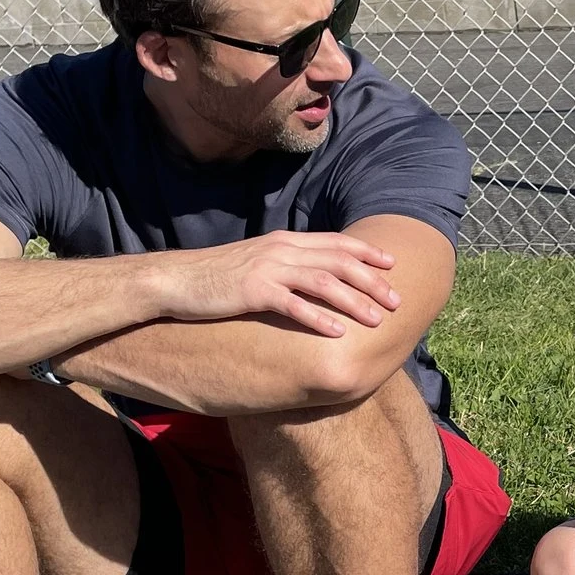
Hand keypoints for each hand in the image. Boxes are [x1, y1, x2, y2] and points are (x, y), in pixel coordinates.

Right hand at [164, 230, 400, 334]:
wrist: (178, 280)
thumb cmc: (218, 276)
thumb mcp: (258, 262)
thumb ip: (287, 264)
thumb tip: (313, 276)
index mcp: (284, 242)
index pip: (335, 242)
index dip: (366, 253)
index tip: (392, 265)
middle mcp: (281, 250)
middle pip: (338, 262)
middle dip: (372, 281)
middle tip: (396, 301)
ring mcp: (268, 269)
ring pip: (323, 282)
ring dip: (354, 301)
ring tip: (377, 320)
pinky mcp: (253, 291)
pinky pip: (293, 304)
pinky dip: (319, 317)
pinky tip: (338, 332)